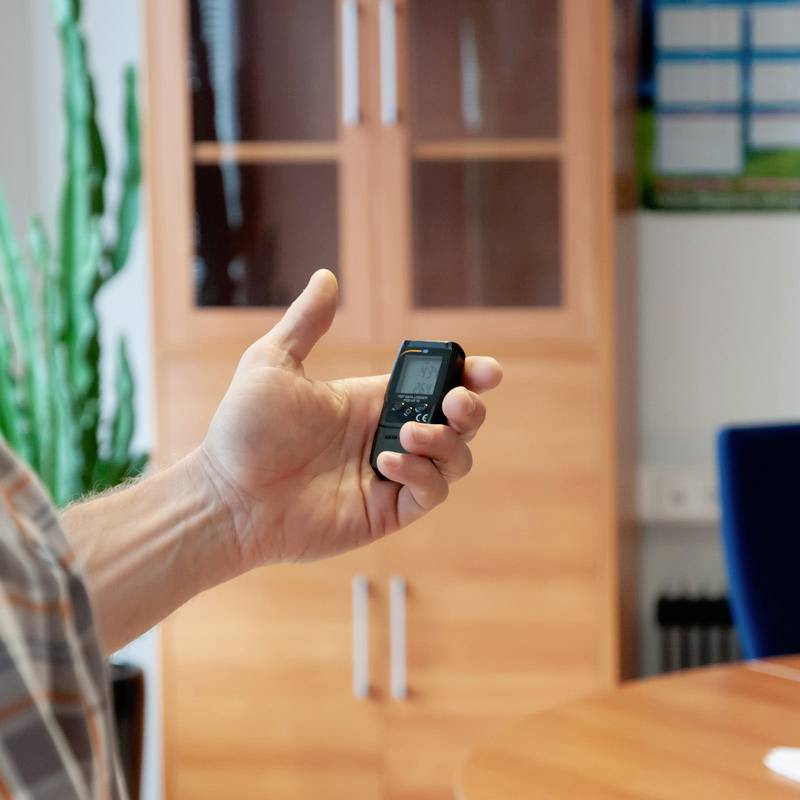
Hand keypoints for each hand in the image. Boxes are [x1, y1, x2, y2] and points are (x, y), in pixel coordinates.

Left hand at [198, 270, 501, 567]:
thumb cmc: (244, 430)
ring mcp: (391, 476)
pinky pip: (431, 493)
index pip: (435, 384)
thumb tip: (327, 276)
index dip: (467, 374)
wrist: (227, 494)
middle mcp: (388, 436)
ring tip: (409, 432)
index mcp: (372, 400)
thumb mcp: (273, 363)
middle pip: (458, 422)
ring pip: (455, 459)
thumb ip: (306, 322)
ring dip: (446, 441)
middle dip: (471, 408)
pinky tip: (387, 462)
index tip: (485, 368)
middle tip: (456, 400)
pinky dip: (424, 475)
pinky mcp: (387, 512)